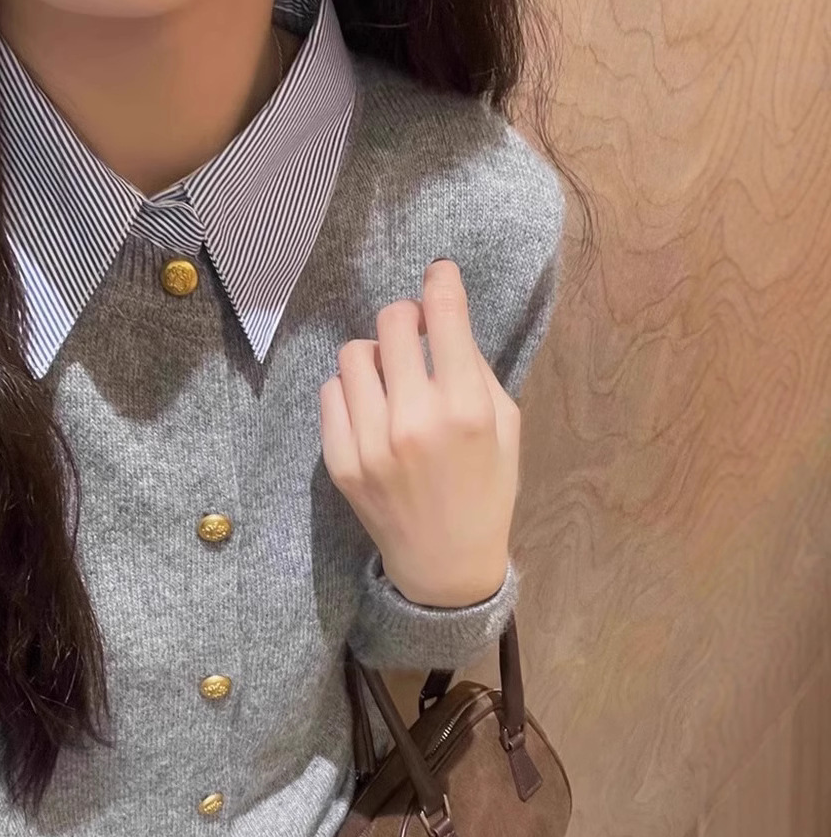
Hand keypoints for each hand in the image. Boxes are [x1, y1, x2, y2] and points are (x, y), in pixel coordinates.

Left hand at [319, 258, 519, 608]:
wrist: (445, 563)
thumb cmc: (487, 491)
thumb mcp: (506, 428)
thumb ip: (476, 371)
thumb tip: (443, 321)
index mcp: (466, 409)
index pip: (444, 316)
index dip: (441, 282)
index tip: (439, 273)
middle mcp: (414, 420)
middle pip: (391, 323)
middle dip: (408, 318)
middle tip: (417, 335)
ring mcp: (370, 442)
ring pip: (354, 354)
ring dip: (376, 357)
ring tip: (391, 380)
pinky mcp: (339, 461)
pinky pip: (330, 392)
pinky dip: (351, 391)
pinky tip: (370, 410)